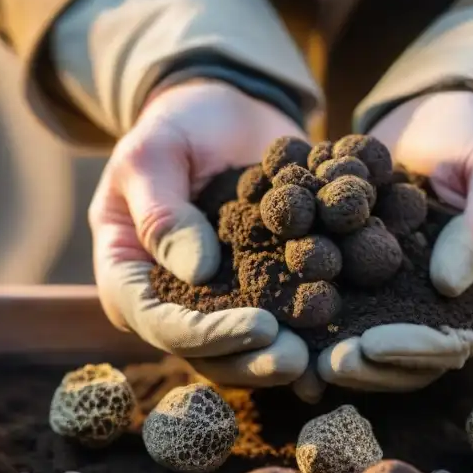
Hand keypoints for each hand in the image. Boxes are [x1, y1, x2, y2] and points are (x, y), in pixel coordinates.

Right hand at [89, 80, 308, 386]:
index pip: (160, 322)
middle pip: (205, 351)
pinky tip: (342, 330)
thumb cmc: (176, 127)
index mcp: (129, 276)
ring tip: (322, 358)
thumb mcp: (152, 154)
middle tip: (300, 359)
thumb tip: (198, 272)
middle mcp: (172, 302)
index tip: (260, 328)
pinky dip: (310, 329)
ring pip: (244, 349)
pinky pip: (282, 318)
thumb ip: (163, 211)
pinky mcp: (260, 292)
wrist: (227, 112)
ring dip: (282, 357)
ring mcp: (218, 303)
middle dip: (252, 360)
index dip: (208, 334)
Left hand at [317, 90, 472, 390]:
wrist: (436, 119)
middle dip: (379, 366)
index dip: (422, 346)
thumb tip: (450, 284)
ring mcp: (430, 305)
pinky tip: (299, 336)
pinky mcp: (393, 295)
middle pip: (430, 357)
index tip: (373, 344)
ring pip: (395, 352)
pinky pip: (367, 322)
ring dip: (353, 362)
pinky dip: (335, 331)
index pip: (471, 333)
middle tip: (327, 363)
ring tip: (308, 360)